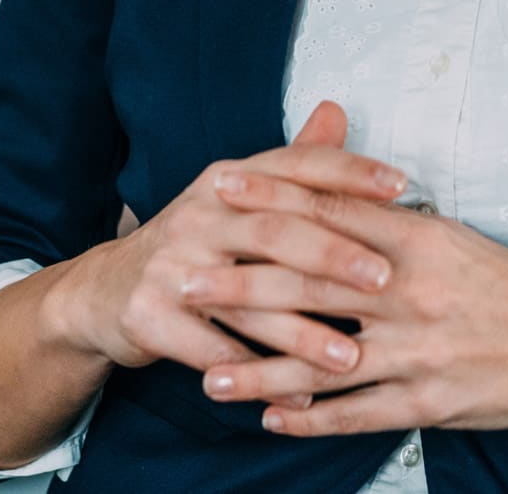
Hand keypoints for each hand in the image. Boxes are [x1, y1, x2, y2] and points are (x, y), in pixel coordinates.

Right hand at [44, 101, 407, 406]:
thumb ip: (293, 164)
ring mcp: (171, 265)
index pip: (295, 167)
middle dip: (333, 255)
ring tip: (350, 358)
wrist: (105, 291)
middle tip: (384, 279)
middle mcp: (200, 213)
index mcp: (230, 180)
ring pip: (248, 301)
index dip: (349, 172)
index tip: (401, 187)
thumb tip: (337, 110)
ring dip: (302, 334)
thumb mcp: (238, 197)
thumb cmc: (196, 243)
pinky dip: (259, 376)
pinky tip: (301, 398)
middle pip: (275, 230)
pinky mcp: (150, 315)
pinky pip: (214, 352)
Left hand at [184, 165, 507, 437]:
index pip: (330, 211)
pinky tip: (271, 418)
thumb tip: (338, 200)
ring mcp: (417, 351)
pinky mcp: (428, 401)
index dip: (271, 199)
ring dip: (258, 369)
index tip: (222, 188)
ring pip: (321, 360)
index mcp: (420, 241)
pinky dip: (309, 418)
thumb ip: (393, 224)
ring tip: (209, 375)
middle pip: (309, 283)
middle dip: (240, 283)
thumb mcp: (454, 240)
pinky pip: (356, 412)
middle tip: (186, 279)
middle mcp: (412, 293)